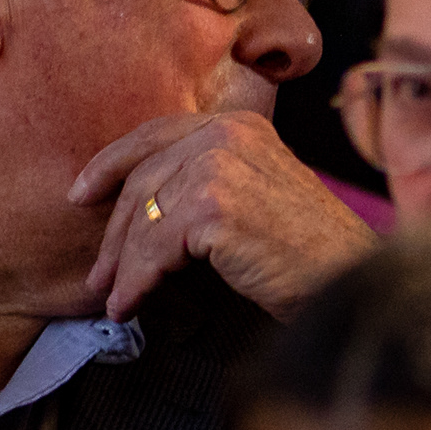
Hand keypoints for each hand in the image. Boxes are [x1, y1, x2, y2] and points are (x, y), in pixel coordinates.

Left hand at [71, 110, 375, 319]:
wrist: (349, 278)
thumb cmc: (310, 250)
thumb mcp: (261, 192)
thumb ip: (214, 180)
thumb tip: (144, 207)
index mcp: (239, 124)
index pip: (155, 134)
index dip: (110, 164)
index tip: (81, 194)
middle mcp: (227, 134)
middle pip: (142, 179)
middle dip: (114, 232)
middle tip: (97, 274)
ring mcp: (220, 167)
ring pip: (144, 218)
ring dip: (122, 265)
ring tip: (114, 299)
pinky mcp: (213, 208)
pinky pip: (153, 249)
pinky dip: (136, 282)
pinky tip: (131, 305)